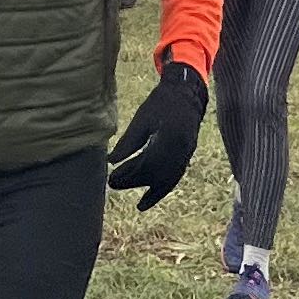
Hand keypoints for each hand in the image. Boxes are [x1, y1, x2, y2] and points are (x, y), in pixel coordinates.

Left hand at [107, 61, 207, 210]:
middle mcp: (180, 149)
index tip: (111, 178)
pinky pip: (175, 178)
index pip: (146, 163)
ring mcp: (186, 154)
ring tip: (137, 204)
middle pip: (156, 175)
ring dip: (150, 192)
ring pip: (167, 180)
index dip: (128, 174)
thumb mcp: (141, 119)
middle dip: (134, 182)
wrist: (187, 93)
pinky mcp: (187, 156)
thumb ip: (128, 142)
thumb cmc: (161, 103)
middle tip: (113, 184)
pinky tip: (150, 199)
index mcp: (167, 138)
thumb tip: (111, 162)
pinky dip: (162, 190)